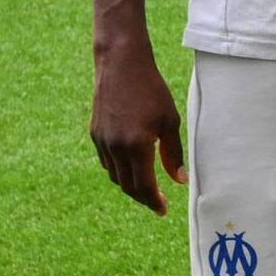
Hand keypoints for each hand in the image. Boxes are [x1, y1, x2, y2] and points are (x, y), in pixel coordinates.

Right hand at [89, 36, 183, 214]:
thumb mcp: (170, 122)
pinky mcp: (95, 133)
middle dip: (143, 198)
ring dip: (130, 186)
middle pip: (127, 186)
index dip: (154, 201)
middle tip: (158, 203)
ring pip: (115, 175)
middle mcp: (115, 147)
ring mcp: (102, 140)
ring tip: (147, 188)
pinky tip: (131, 169)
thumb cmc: (152, 91)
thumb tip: (180, 181)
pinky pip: (106, 161)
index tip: (163, 210)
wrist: (121, 65)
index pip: (144, 186)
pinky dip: (119, 171)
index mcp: (136, 146)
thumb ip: (173, 154)